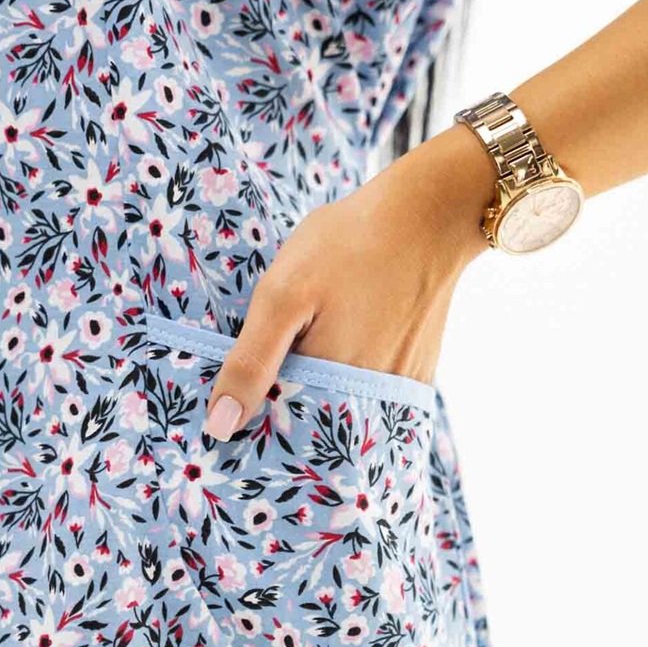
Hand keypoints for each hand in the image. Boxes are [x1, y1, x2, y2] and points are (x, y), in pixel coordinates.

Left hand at [201, 124, 494, 440]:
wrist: (427, 216)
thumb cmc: (349, 246)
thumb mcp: (282, 294)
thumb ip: (251, 361)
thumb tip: (221, 426)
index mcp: (329, 388)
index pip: (278, 430)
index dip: (253, 415)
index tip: (234, 396)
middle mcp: (370, 403)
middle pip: (314, 423)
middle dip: (287, 402)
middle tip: (279, 355)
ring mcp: (398, 389)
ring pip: (342, 407)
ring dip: (321, 386)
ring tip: (314, 338)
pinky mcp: (416, 372)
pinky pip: (372, 391)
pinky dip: (351, 374)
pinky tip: (345, 335)